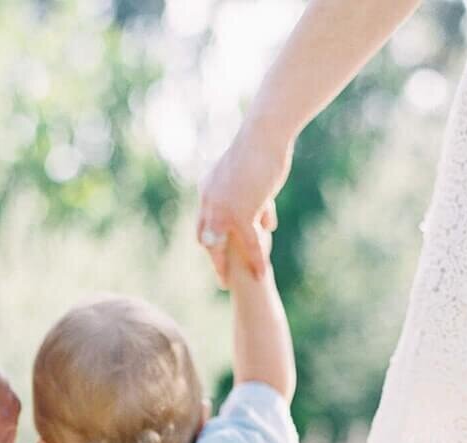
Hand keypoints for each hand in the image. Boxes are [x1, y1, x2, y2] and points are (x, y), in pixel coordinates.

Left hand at [197, 121, 292, 284]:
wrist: (262, 134)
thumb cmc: (259, 144)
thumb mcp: (245, 169)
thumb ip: (244, 188)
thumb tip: (252, 202)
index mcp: (208, 188)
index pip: (203, 221)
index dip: (209, 238)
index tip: (214, 251)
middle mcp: (210, 201)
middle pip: (207, 239)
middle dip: (214, 259)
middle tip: (221, 276)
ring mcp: (223, 209)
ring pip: (222, 246)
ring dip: (225, 268)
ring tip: (229, 283)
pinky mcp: (242, 214)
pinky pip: (250, 244)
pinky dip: (256, 260)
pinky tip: (261, 273)